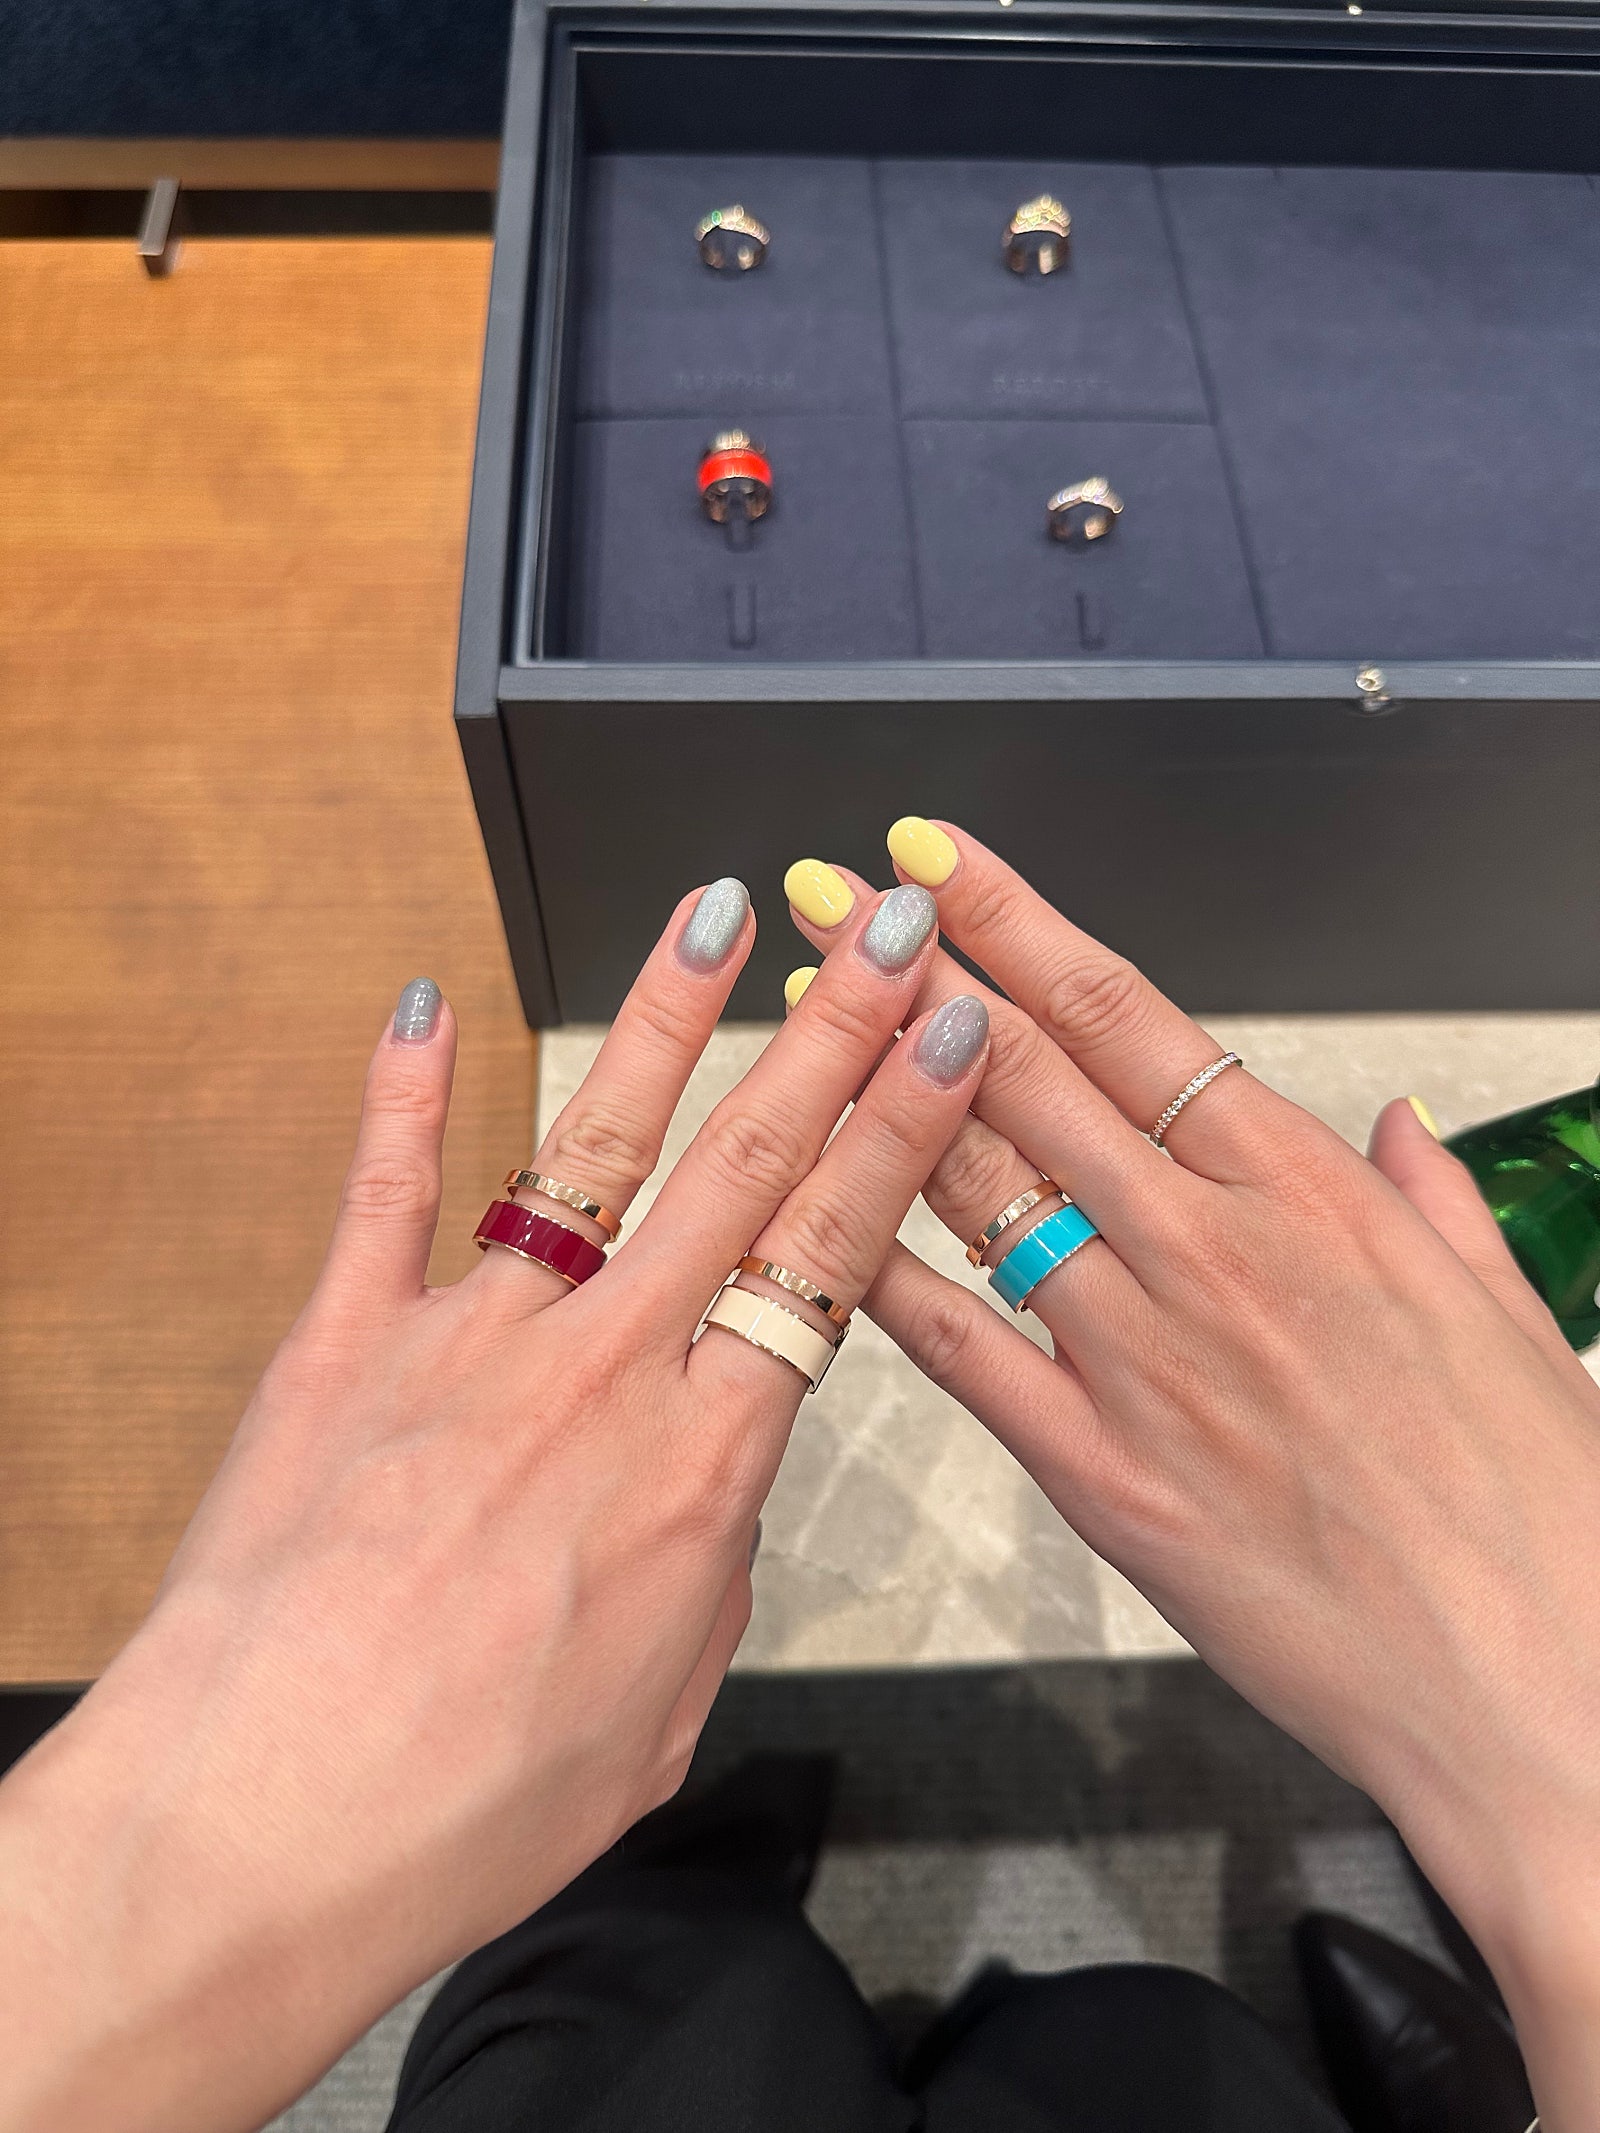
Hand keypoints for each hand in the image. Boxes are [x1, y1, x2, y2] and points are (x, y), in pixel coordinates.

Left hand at [0, 878, 989, 2132]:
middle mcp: (599, 1370)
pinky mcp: (345, 1343)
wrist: (263, 1825)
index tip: (952, 1034)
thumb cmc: (467, 1805)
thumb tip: (707, 1495)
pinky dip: (403, 1093)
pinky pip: (384, 1192)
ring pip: (592, 1145)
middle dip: (832, 1031)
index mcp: (698, 1463)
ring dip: (664, 1020)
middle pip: (744, 1167)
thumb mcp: (658, 1715)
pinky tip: (419, 1002)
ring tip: (714, 912)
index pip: (830, 1253)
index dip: (903, 1130)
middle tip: (884, 929)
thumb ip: (706, 1574)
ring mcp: (468, 1338)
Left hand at [788, 828, 1599, 2128]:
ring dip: (877, 1095)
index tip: (932, 859)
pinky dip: (888, 1280)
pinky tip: (816, 1220)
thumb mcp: (1510, 1310)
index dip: (1013, 923)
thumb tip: (1389, 1122)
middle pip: (1026, 1074)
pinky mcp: (1102, 1475)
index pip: (1126, 1014)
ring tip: (795, 1023)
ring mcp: (1145, 1358)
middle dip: (911, 974)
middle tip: (824, 902)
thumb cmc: (1533, 1500)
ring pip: (980, 1191)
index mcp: (1308, 1190)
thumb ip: (1430, 1198)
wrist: (1534, 1681)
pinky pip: (967, 1355)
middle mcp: (1210, 1248)